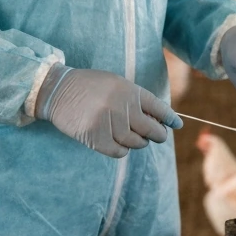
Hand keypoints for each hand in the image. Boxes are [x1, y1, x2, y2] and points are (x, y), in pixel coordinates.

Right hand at [35, 66, 182, 157]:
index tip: (177, 125)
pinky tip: (119, 144)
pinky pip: (118, 151)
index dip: (169, 118)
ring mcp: (108, 122)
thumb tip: (158, 119)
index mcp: (130, 90)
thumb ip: (135, 99)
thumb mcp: (116, 84)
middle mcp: (121, 106)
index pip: (158, 108)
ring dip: (138, 143)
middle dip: (158, 135)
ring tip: (134, 138)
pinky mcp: (95, 136)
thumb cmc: (90, 86)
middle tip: (157, 136)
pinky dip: (122, 150)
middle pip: (151, 130)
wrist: (58, 90)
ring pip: (135, 142)